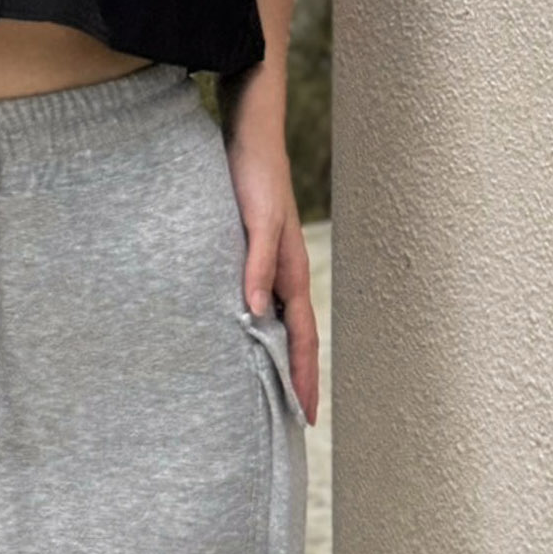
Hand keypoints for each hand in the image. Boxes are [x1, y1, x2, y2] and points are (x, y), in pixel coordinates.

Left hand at [223, 131, 317, 426]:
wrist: (249, 135)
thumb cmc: (254, 176)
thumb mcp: (257, 220)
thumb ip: (257, 263)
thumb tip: (256, 313)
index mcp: (292, 272)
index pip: (302, 338)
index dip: (303, 377)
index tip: (305, 417)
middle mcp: (286, 272)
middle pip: (295, 337)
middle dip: (297, 377)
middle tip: (293, 419)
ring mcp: (272, 261)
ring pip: (280, 320)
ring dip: (280, 355)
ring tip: (273, 388)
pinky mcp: (254, 249)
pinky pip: (263, 300)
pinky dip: (262, 325)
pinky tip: (247, 331)